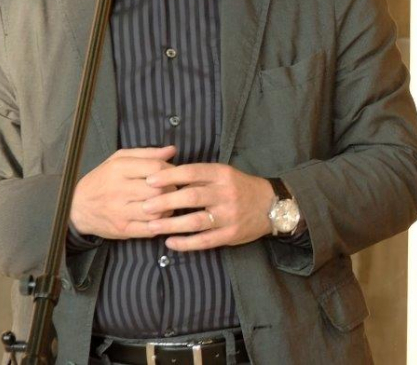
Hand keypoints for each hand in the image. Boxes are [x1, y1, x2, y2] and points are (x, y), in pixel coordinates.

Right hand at [70, 146, 177, 238]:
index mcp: (119, 169)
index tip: (173, 174)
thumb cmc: (103, 180)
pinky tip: (160, 216)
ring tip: (166, 203)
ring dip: (168, 207)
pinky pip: (150, 229)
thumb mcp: (119, 159)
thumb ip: (147, 153)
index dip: (171, 171)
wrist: (76, 207)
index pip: (156, 168)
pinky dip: (161, 223)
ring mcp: (120, 212)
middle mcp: (118, 190)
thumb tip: (172, 150)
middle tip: (172, 189)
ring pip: (157, 211)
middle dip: (171, 189)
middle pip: (159, 190)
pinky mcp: (122, 229)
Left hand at [141, 163, 276, 250]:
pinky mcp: (231, 235)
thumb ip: (199, 175)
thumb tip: (164, 176)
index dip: (169, 176)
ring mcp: (229, 216)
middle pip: (191, 197)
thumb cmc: (240, 187)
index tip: (149, 181)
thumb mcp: (224, 174)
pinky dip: (185, 243)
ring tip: (151, 226)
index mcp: (223, 174)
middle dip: (165, 202)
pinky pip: (204, 241)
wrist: (271, 205)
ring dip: (170, 225)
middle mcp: (226, 194)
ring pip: (195, 221)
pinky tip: (170, 243)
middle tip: (145, 206)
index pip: (192, 172)